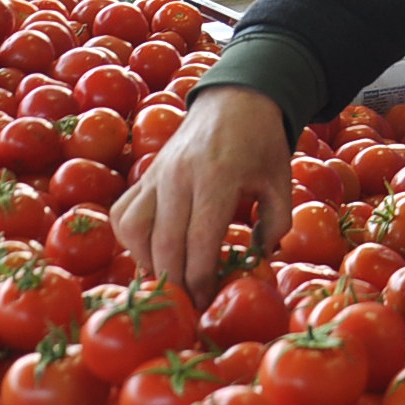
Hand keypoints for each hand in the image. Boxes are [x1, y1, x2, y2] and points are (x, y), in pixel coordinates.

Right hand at [110, 84, 293, 304]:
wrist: (236, 99)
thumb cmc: (262, 143)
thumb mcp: (280, 180)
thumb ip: (276, 221)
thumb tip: (260, 259)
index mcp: (219, 176)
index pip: (199, 239)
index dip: (200, 278)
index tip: (205, 302)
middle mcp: (180, 176)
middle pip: (165, 242)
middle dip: (175, 281)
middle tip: (187, 305)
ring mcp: (157, 174)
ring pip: (134, 230)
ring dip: (148, 263)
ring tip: (170, 281)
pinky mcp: (144, 174)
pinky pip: (123, 213)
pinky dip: (131, 240)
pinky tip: (152, 253)